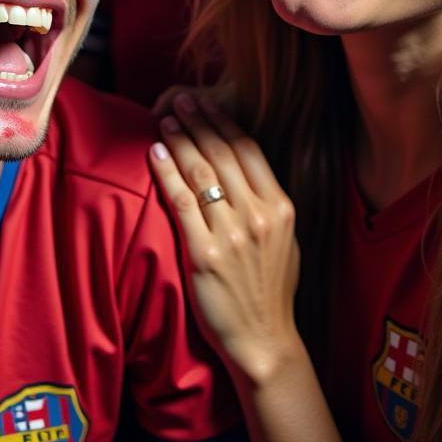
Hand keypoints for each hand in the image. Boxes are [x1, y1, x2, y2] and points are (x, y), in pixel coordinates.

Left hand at [150, 93, 300, 381]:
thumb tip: (245, 172)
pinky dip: (166, 173)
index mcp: (280, 207)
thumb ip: (268, 204)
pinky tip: (155, 154)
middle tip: (180, 100)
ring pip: (200, 172)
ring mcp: (231, 234)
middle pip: (222, 153)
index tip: (206, 104)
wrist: (264, 341)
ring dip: (180, 139)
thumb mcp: (286, 240)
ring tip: (164, 119)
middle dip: (198, 121)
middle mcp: (258, 215)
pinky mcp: (204, 254)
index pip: (248, 150)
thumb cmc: (271, 291)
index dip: (224, 122)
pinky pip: (181, 202)